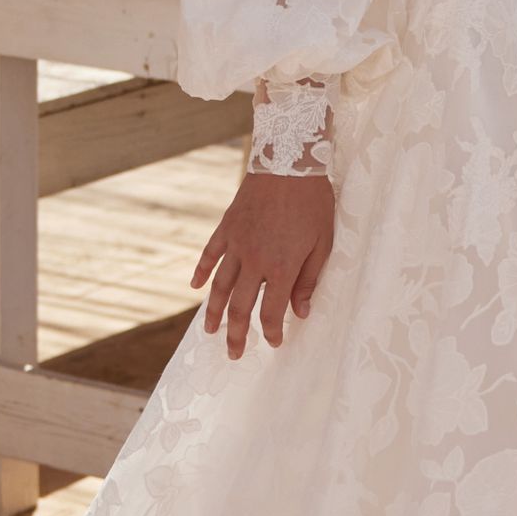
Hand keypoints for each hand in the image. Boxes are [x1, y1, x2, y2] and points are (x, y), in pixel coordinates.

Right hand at [191, 170, 334, 358]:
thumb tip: (301, 312)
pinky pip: (210, 255)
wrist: (288, 161)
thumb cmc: (312, 202)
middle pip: (240, 308)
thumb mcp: (322, 243)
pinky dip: (201, 272)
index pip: (271, 313)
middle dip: (237, 335)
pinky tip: (194, 287)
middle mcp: (254, 262)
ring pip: (220, 287)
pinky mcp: (227, 227)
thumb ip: (308, 280)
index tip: (274, 343)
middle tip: (234, 354)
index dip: (271, 333)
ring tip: (209, 332)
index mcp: (280, 268)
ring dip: (213, 312)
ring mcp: (236, 244)